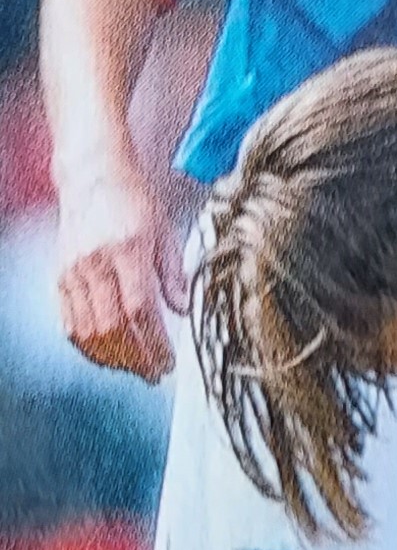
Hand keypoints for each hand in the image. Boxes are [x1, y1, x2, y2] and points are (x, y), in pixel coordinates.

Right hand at [56, 167, 185, 380]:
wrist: (93, 176)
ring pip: (88, 331)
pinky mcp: (60, 277)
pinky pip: (70, 323)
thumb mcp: (165, 231)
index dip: (154, 344)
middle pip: (112, 327)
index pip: (140, 311)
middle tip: (154, 373)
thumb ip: (174, 273)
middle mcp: (96, 264)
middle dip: (135, 358)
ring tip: (134, 367)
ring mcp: (74, 272)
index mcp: (127, 250)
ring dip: (112, 358)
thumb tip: (183, 310)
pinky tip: (107, 353)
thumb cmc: (134, 200)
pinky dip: (88, 345)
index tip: (168, 362)